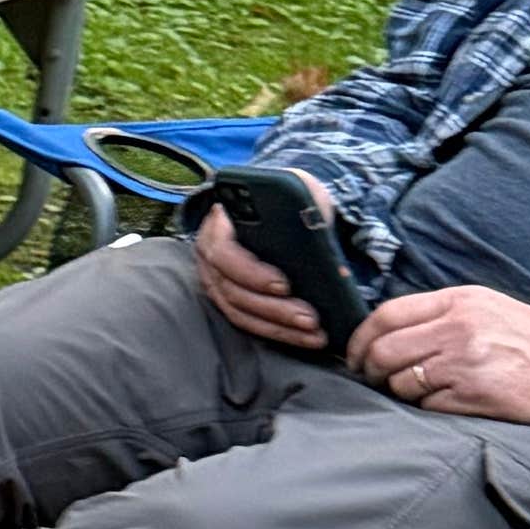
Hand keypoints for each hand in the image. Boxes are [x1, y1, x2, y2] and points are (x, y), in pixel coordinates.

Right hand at [194, 188, 336, 351]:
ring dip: (279, 327)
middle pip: (234, 292)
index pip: (225, 254)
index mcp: (218, 225)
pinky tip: (307, 338)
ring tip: (314, 334)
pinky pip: (249, 323)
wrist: (277, 205)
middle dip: (275, 310)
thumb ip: (303, 207)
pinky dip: (278, 333)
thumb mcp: (297, 190)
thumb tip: (320, 235)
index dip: (252, 273)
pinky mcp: (230, 301)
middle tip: (311, 319)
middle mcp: (209, 258)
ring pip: (241, 314)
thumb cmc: (286, 197)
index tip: (286, 284)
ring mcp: (216, 283)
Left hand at [348, 282, 529, 427]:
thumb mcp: (487, 307)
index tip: (355, 354)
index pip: (386, 315)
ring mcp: (465, 364)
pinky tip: (448, 402)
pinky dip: (428, 408)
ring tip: (420, 390)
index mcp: (459, 301)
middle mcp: (458, 329)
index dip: (360, 338)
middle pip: (384, 351)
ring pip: (401, 383)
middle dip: (370, 370)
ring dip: (400, 391)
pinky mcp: (474, 396)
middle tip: (374, 379)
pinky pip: (427, 406)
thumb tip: (386, 331)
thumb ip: (439, 313)